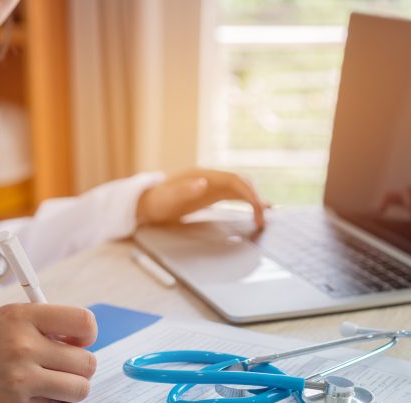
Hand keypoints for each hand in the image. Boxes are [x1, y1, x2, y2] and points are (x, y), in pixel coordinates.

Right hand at [0, 303, 97, 402]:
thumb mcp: (1, 321)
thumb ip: (40, 326)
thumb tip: (80, 341)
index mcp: (23, 316)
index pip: (84, 321)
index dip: (87, 335)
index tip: (76, 342)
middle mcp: (25, 344)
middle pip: (87, 361)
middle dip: (79, 368)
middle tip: (60, 368)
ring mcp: (21, 377)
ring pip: (80, 388)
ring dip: (70, 389)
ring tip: (50, 385)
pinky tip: (22, 396)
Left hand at [136, 169, 266, 228]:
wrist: (146, 203)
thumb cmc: (157, 201)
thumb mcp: (169, 198)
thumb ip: (185, 190)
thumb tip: (204, 183)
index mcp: (203, 176)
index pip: (233, 180)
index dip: (248, 193)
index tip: (257, 208)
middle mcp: (210, 178)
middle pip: (240, 183)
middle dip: (254, 198)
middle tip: (262, 219)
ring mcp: (211, 187)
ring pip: (239, 189)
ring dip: (253, 200)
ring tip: (264, 215)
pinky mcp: (210, 195)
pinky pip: (233, 196)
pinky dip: (246, 202)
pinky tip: (255, 210)